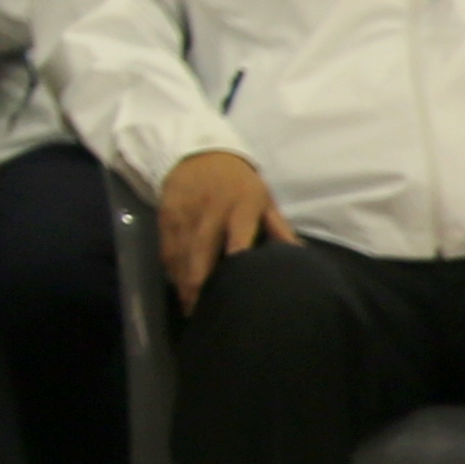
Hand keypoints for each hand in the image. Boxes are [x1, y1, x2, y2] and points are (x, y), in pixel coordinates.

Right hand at [159, 148, 292, 310]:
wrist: (199, 152)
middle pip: (202, 249)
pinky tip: (178, 287)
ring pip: (181, 253)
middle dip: (200, 282)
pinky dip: (172, 270)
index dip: (236, 254)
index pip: (239, 232)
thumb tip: (298, 255)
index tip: (236, 282)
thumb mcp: (264, 199)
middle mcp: (210, 209)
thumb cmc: (239, 181)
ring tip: (191, 308)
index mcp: (240, 204)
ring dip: (184, 282)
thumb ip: (278, 227)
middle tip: (204, 311)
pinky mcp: (166, 215)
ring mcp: (184, 212)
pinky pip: (167, 248)